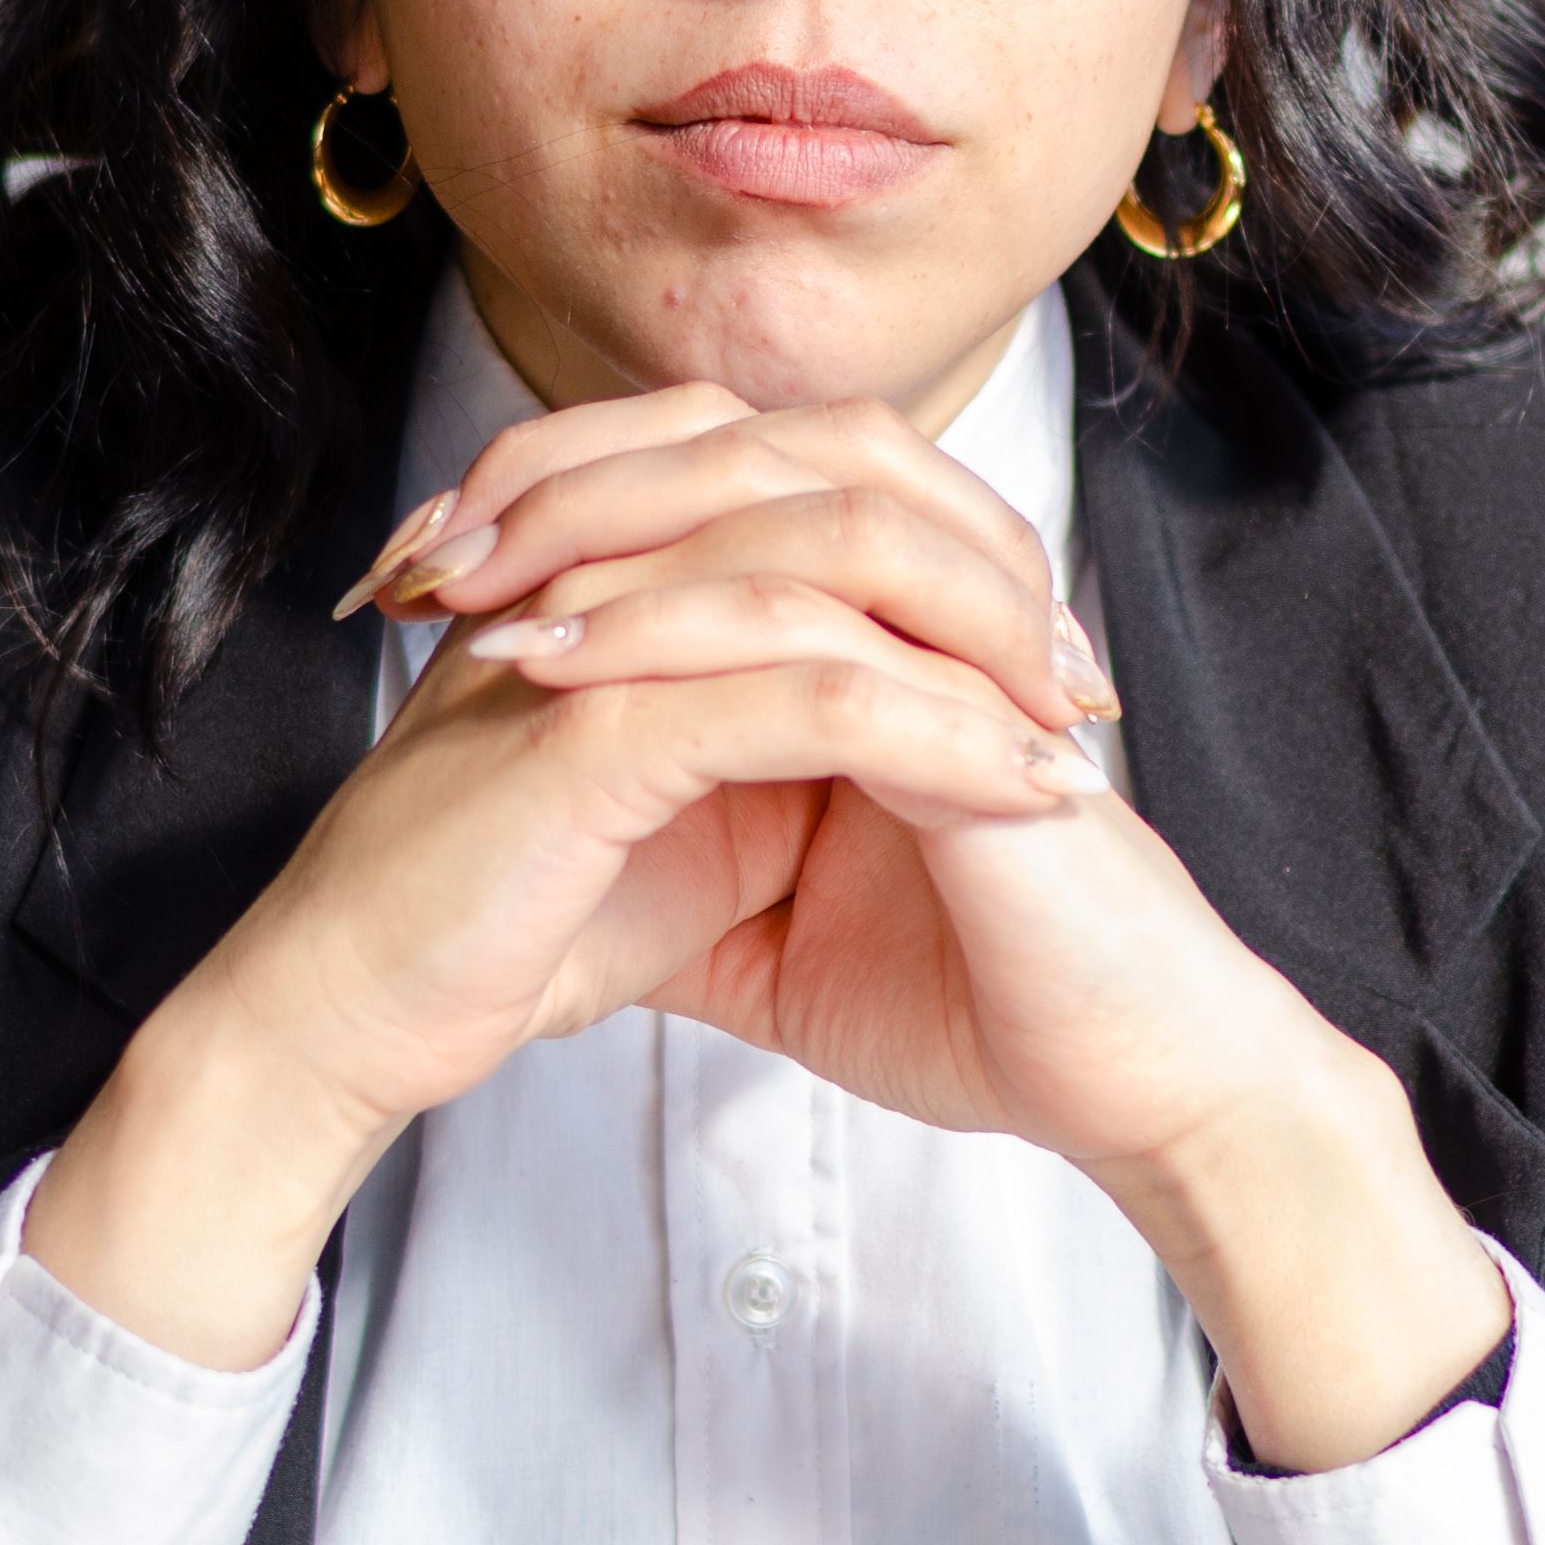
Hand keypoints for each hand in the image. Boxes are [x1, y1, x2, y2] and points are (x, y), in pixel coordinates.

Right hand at [24, 383, 1094, 1370]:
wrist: (343, 1017)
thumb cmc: (488, 920)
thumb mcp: (661, 807)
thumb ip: (754, 732)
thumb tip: (894, 719)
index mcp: (619, 563)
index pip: (821, 490)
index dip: (955, 553)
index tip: (1057, 657)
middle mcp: (606, 564)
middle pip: (846, 493)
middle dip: (993, 580)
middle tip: (1090, 679)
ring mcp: (595, 632)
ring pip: (838, 583)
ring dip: (984, 656)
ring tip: (1078, 738)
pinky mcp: (593, 729)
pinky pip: (807, 701)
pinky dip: (935, 740)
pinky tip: (1019, 794)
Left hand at [409, 398, 1510, 1466]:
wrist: (1120, 1092)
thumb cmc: (976, 1011)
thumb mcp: (768, 943)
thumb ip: (679, 868)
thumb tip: (546, 864)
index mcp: (876, 629)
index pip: (710, 497)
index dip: (565, 504)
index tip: (429, 568)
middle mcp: (917, 608)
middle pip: (730, 453)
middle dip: (562, 483)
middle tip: (425, 545)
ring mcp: (952, 643)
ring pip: (768, 508)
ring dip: (602, 539)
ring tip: (472, 595)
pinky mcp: (971, 712)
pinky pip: (811, 628)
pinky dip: (674, 636)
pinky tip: (563, 668)